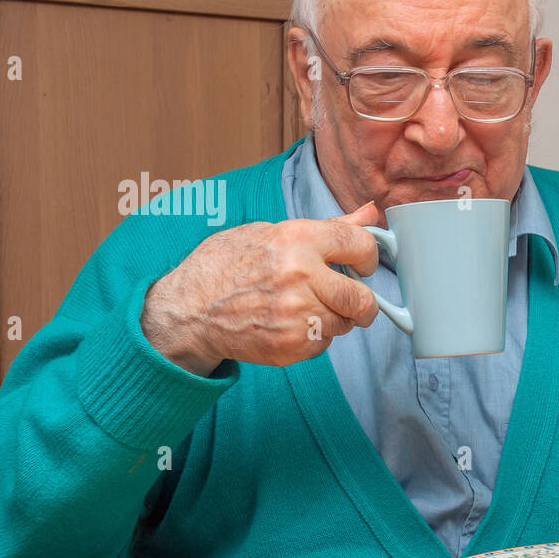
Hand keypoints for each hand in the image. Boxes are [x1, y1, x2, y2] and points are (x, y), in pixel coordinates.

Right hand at [140, 203, 386, 374]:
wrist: (189, 310)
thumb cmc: (225, 267)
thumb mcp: (269, 232)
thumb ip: (327, 227)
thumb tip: (369, 214)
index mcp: (296, 239)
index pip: (360, 243)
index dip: (369, 256)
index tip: (364, 264)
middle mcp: (300, 275)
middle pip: (363, 299)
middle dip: (363, 303)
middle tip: (352, 301)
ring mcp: (296, 312)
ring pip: (344, 323)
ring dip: (333, 319)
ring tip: (304, 308)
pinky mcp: (292, 343)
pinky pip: (324, 343)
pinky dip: (313, 337)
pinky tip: (288, 324)